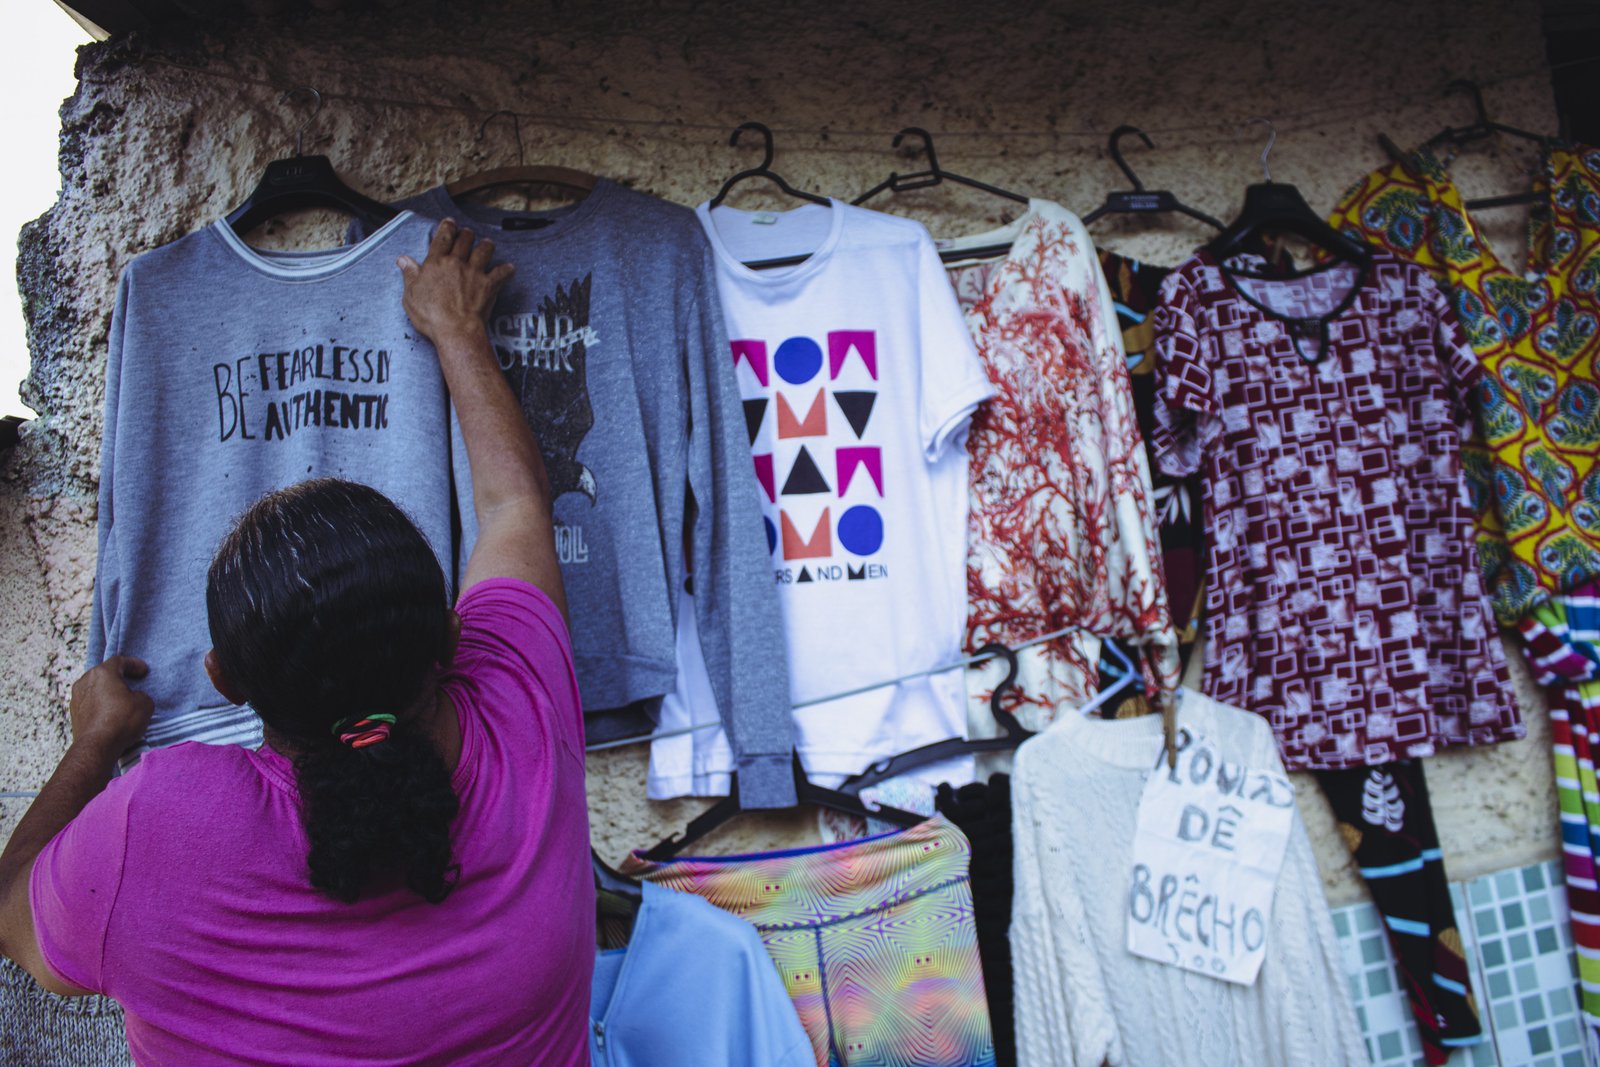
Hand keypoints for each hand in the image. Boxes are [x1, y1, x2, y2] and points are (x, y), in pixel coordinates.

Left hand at [69, 657, 153, 754]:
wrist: (97, 747)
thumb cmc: (121, 720)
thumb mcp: (145, 703)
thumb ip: (141, 695)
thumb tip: (134, 698)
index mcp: (102, 673)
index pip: (119, 661)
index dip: (134, 664)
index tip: (143, 670)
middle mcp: (85, 682)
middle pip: (104, 674)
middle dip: (118, 678)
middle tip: (132, 684)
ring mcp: (76, 698)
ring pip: (95, 689)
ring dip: (108, 693)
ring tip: (121, 701)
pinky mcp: (74, 714)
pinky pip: (90, 704)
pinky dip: (101, 705)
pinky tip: (111, 715)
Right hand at [397, 219, 515, 345]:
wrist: (455, 329)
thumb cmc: (430, 315)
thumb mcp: (411, 295)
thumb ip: (409, 274)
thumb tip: (403, 259)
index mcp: (436, 262)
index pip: (442, 237)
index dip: (447, 227)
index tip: (450, 222)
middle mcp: (456, 263)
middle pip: (464, 240)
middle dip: (466, 234)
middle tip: (467, 233)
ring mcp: (474, 272)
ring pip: (484, 250)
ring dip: (486, 245)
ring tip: (487, 243)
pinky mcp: (489, 285)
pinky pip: (501, 273)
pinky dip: (506, 270)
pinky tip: (509, 268)